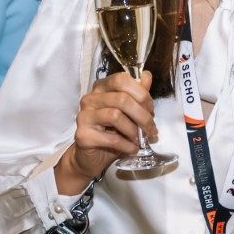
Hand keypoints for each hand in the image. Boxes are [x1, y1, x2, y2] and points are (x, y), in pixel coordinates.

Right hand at [53, 70, 157, 192]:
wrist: (93, 157)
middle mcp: (90, 99)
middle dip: (142, 116)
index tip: (151, 110)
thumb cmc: (112, 132)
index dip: (141, 94)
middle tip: (151, 130)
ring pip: (116, 116)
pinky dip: (127, 145)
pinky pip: (111, 138)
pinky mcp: (82, 135)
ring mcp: (84, 116)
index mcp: (101, 88)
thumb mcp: (128, 112)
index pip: (122, 80)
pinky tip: (132, 149)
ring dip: (134, 131)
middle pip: (122, 99)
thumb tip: (146, 76)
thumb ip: (137, 94)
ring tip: (140, 140)